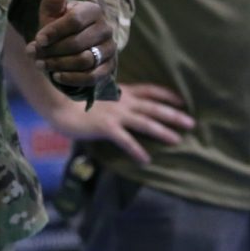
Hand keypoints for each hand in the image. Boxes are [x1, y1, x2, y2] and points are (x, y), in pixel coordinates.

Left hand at [26, 0, 115, 87]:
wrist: (72, 49)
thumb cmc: (59, 27)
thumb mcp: (53, 12)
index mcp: (92, 10)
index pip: (74, 20)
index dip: (54, 31)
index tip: (38, 40)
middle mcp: (105, 28)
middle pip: (77, 43)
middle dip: (53, 51)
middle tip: (34, 56)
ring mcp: (109, 48)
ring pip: (85, 60)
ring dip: (59, 65)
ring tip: (41, 65)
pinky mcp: (110, 67)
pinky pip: (92, 76)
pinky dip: (72, 78)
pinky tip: (57, 77)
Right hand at [50, 83, 194, 164]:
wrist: (58, 104)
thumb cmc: (74, 100)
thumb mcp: (98, 94)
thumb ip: (112, 98)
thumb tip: (122, 104)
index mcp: (121, 92)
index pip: (149, 90)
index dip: (167, 94)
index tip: (182, 100)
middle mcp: (122, 102)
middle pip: (153, 107)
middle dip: (173, 115)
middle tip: (191, 123)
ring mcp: (115, 114)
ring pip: (145, 122)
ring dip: (162, 131)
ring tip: (177, 140)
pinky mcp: (106, 127)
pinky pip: (125, 140)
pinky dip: (137, 150)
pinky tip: (146, 160)